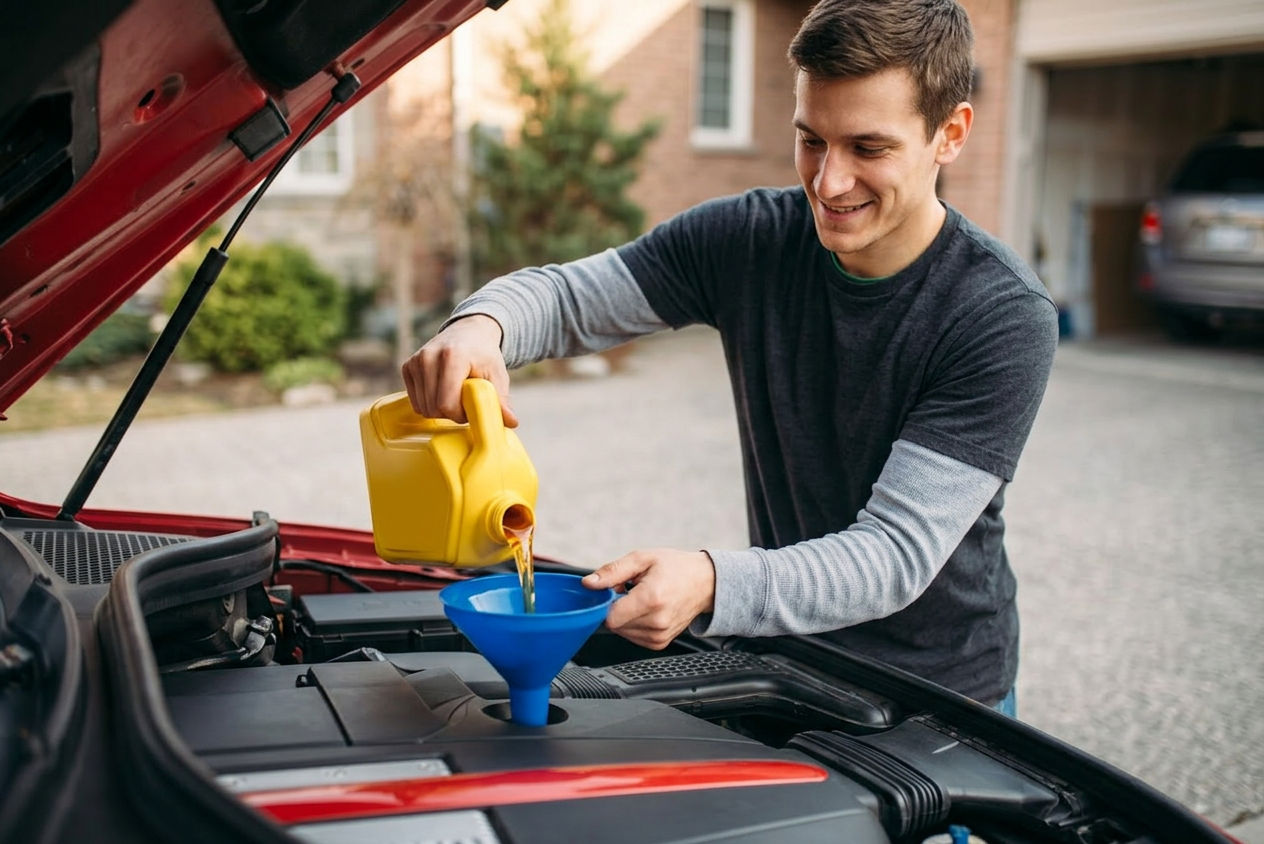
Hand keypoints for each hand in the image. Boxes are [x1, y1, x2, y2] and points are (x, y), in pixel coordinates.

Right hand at [400, 314, 517, 426]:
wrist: (469, 332)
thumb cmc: (484, 356)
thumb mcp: (497, 375)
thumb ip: (501, 400)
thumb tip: (512, 423)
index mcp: (452, 357)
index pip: (446, 404)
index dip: (460, 414)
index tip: (472, 406)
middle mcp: (429, 357)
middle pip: (433, 408)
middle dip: (451, 413)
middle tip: (465, 401)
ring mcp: (415, 361)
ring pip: (422, 408)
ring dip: (440, 409)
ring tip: (455, 394)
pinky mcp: (408, 366)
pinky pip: (415, 402)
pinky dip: (429, 403)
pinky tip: (442, 391)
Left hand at [582, 549, 715, 649]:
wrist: (705, 583)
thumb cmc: (676, 568)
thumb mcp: (642, 559)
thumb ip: (613, 571)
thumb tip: (589, 583)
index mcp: (651, 599)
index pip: (610, 616)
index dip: (607, 602)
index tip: (616, 590)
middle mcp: (656, 622)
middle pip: (614, 624)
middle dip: (617, 607)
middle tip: (632, 591)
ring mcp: (659, 636)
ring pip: (622, 632)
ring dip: (625, 616)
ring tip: (642, 599)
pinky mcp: (659, 643)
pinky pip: (633, 637)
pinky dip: (634, 624)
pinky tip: (647, 610)